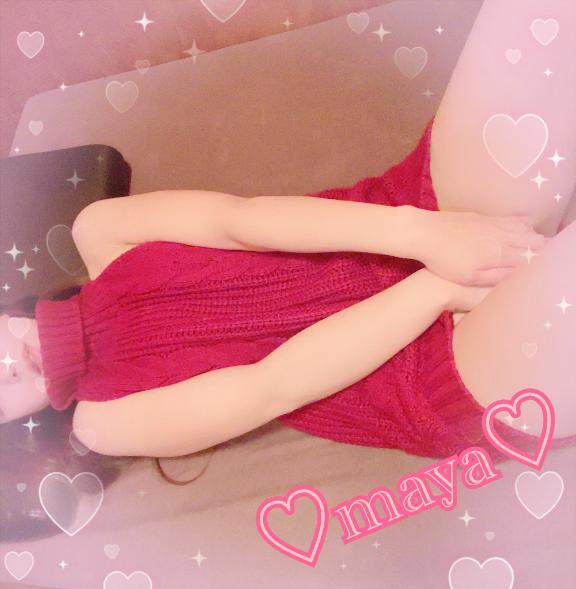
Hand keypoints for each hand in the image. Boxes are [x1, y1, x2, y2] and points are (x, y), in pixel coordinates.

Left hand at [410, 208, 547, 285]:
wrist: (423, 232)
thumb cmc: (443, 260)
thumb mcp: (468, 277)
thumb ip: (495, 277)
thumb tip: (517, 276)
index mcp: (499, 254)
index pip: (529, 258)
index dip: (538, 264)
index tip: (541, 270)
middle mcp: (501, 236)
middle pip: (531, 241)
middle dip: (540, 249)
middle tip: (543, 257)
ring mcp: (492, 223)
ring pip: (523, 228)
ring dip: (533, 236)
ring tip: (538, 243)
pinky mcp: (482, 216)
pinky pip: (510, 218)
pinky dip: (522, 223)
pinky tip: (524, 225)